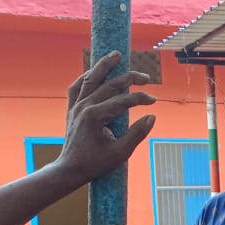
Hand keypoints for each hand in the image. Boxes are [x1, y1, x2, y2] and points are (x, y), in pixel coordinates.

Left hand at [55, 52, 156, 181]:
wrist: (70, 169)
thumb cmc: (95, 163)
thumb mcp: (121, 153)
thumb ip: (137, 133)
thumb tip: (151, 116)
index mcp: (96, 116)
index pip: (123, 100)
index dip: (141, 98)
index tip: (154, 101)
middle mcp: (84, 106)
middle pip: (110, 84)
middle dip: (130, 78)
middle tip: (146, 77)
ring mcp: (76, 106)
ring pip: (90, 79)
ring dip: (104, 65)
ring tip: (116, 55)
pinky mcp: (71, 109)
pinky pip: (76, 87)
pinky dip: (86, 78)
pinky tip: (94, 72)